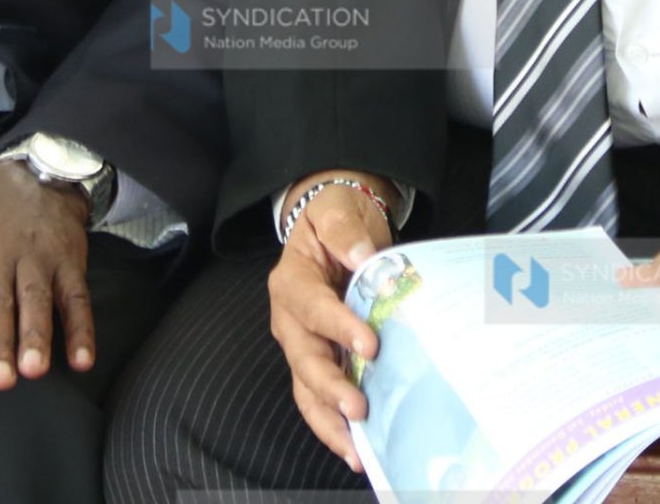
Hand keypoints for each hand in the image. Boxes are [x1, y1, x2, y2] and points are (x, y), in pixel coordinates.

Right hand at [267, 169, 397, 471]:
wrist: (335, 226)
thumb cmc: (336, 218)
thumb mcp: (336, 209)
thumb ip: (344, 230)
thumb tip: (361, 255)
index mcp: (292, 282)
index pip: (313, 307)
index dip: (338, 326)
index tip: (369, 344)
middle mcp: (290, 320)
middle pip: (304, 360)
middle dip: (330, 387)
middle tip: (359, 408)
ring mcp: (302, 346)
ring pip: (306, 390)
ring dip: (330, 421)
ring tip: (356, 448)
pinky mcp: (318, 363)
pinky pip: (319, 401)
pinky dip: (334, 428)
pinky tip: (356, 450)